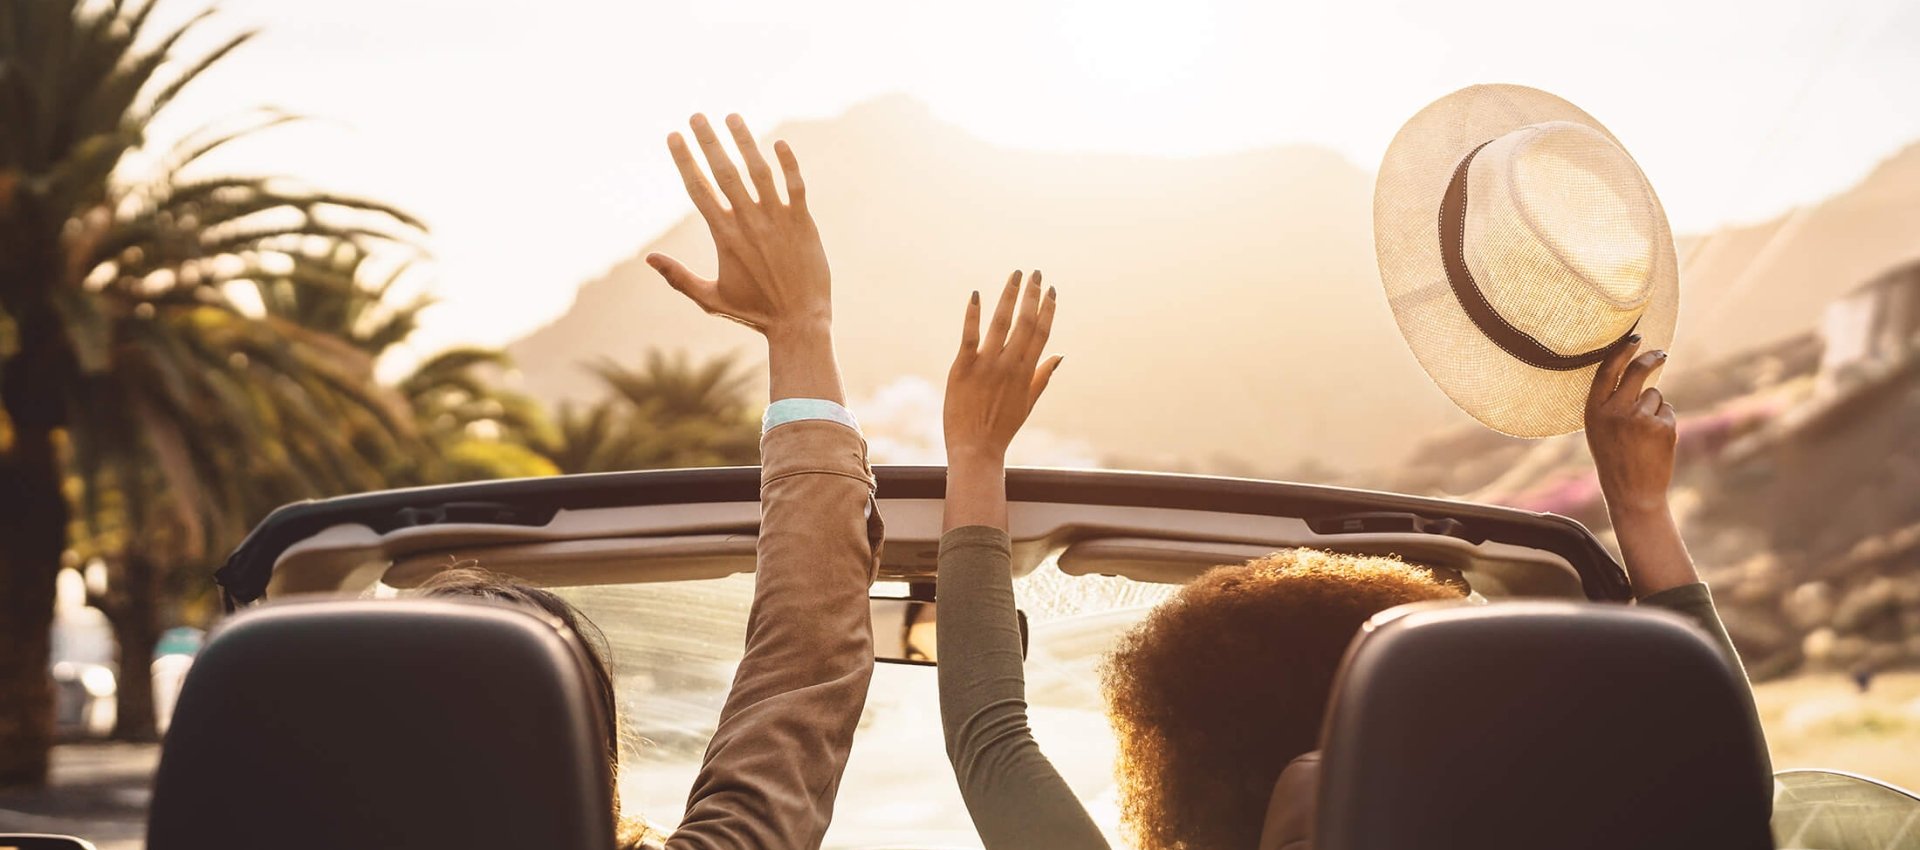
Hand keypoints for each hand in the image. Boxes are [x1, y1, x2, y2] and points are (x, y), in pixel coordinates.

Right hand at [646, 113, 829, 341]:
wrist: (799, 322)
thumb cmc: (754, 312)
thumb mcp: (710, 298)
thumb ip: (679, 277)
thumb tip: (649, 258)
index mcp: (724, 236)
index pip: (698, 189)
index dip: (685, 160)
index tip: (674, 136)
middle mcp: (749, 222)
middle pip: (724, 172)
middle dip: (709, 141)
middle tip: (697, 116)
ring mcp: (778, 220)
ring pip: (759, 171)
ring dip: (745, 141)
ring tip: (732, 117)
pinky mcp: (803, 223)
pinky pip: (795, 186)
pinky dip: (788, 164)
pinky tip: (779, 142)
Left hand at [943, 271, 1061, 465]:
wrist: (976, 450)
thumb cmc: (1002, 428)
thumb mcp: (1028, 403)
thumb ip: (1043, 376)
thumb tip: (1060, 355)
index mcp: (1026, 372)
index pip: (1041, 333)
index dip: (1047, 309)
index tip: (1051, 289)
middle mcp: (1009, 365)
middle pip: (1024, 322)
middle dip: (1032, 295)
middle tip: (1036, 272)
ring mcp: (986, 365)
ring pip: (1001, 323)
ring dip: (1009, 296)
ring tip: (1016, 275)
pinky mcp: (963, 368)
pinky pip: (969, 336)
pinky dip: (973, 314)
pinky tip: (976, 294)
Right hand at [1586, 336, 1696, 596]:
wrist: (1632, 494)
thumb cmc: (1615, 460)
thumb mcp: (1600, 430)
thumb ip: (1611, 403)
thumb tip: (1636, 372)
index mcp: (1594, 411)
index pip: (1608, 370)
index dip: (1622, 351)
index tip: (1634, 339)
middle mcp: (1615, 411)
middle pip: (1637, 372)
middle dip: (1651, 358)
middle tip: (1660, 353)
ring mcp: (1639, 418)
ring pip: (1655, 396)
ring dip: (1654, 408)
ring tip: (1644, 435)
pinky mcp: (1662, 426)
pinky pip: (1667, 410)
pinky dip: (1665, 422)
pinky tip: (1656, 442)